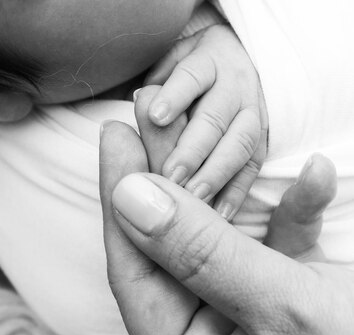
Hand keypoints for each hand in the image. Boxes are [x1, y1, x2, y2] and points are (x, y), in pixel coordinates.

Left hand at [99, 121, 353, 334]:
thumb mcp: (286, 315)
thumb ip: (205, 255)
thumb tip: (131, 198)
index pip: (136, 275)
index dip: (121, 204)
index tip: (116, 139)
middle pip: (173, 252)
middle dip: (167, 182)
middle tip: (147, 118)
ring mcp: (253, 322)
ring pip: (220, 242)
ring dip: (221, 186)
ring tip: (203, 126)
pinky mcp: (295, 303)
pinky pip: (281, 249)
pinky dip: (296, 214)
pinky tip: (316, 177)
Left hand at [138, 24, 267, 220]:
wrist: (241, 56)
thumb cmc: (188, 68)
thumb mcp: (170, 60)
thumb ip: (154, 82)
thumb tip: (136, 101)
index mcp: (207, 61)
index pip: (191, 75)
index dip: (174, 95)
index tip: (155, 117)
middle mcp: (234, 84)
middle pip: (215, 116)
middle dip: (193, 148)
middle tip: (170, 176)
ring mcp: (253, 111)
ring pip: (240, 142)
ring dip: (216, 172)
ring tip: (193, 199)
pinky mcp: (263, 138)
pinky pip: (254, 165)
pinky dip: (238, 191)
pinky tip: (220, 214)